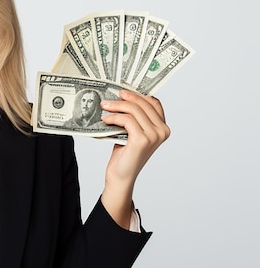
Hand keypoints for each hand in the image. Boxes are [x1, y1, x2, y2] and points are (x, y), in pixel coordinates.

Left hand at [99, 90, 169, 226]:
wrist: (121, 176)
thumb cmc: (125, 154)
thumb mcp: (131, 132)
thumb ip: (134, 118)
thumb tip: (122, 96)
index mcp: (163, 128)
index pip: (153, 102)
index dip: (138, 94)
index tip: (122, 91)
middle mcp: (162, 131)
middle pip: (143, 104)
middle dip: (124, 98)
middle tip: (108, 98)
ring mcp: (154, 136)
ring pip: (134, 110)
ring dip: (116, 106)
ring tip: (104, 107)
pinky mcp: (142, 140)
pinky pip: (126, 120)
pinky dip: (114, 117)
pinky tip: (105, 119)